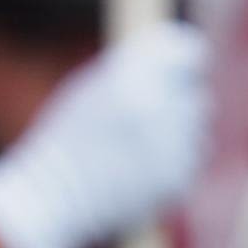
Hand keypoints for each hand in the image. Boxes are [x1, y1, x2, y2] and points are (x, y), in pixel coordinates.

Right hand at [0, 20, 212, 247]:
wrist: (50, 197)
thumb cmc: (65, 139)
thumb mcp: (90, 89)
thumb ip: (137, 69)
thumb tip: (184, 59)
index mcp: (131, 77)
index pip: (190, 51)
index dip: (184, 61)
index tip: (180, 69)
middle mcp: (157, 106)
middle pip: (195, 93)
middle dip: (174, 103)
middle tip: (141, 119)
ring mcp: (172, 145)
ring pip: (196, 128)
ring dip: (174, 134)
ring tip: (133, 149)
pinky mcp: (178, 178)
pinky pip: (191, 159)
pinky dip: (170, 164)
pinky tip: (136, 171)